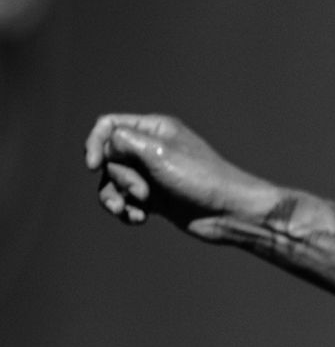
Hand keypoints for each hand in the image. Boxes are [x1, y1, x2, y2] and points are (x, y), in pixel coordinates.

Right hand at [84, 114, 277, 236]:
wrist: (229, 213)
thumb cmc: (201, 179)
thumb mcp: (159, 153)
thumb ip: (125, 142)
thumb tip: (104, 143)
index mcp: (155, 129)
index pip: (108, 126)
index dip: (95, 144)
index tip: (93, 165)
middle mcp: (151, 149)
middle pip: (110, 159)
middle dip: (120, 179)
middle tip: (144, 192)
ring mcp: (153, 174)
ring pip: (114, 182)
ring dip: (115, 199)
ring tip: (128, 212)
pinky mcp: (155, 198)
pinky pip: (125, 201)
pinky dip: (127, 210)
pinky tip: (138, 219)